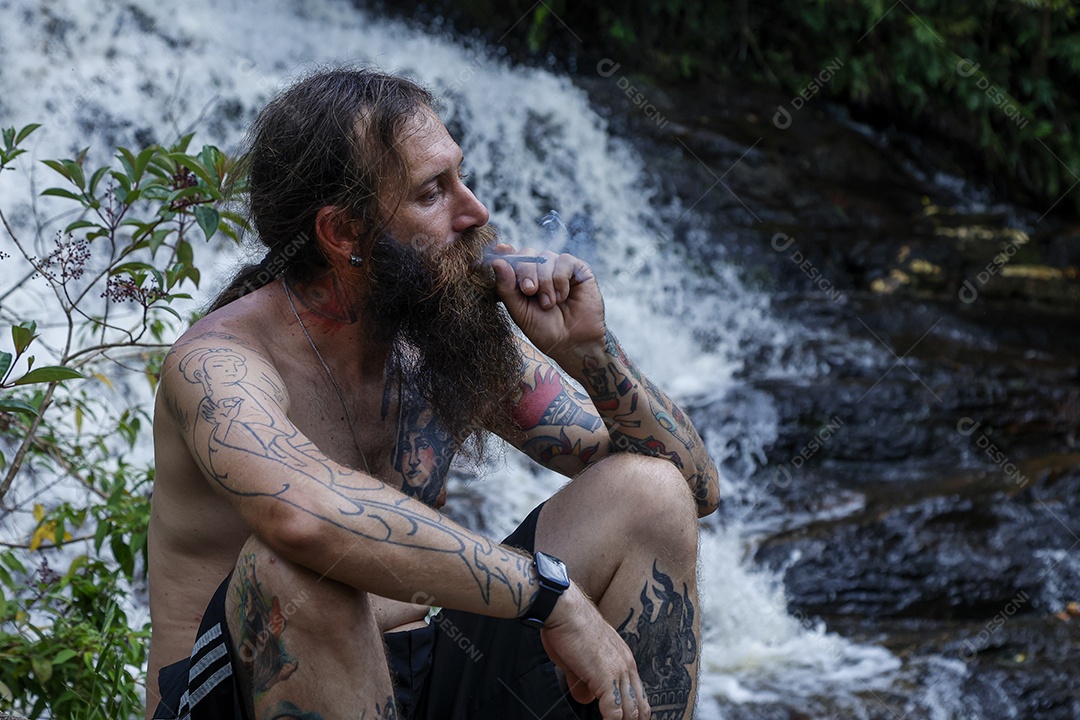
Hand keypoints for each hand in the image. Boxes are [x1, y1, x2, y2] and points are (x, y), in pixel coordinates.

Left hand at [491, 244, 605, 362]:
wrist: (572, 344)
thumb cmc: (545, 330)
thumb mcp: (519, 311)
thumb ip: (506, 288)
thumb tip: (497, 262)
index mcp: (523, 279)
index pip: (512, 257)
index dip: (505, 252)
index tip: (500, 250)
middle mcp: (541, 270)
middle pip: (527, 254)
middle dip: (526, 272)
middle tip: (530, 292)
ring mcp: (559, 268)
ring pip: (546, 256)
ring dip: (545, 282)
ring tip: (549, 303)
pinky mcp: (578, 270)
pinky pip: (565, 260)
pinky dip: (560, 279)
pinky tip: (563, 296)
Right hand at [540, 584, 648, 718]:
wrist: (564, 610)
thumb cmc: (567, 629)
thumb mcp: (577, 660)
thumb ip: (585, 681)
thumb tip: (587, 698)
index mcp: (624, 659)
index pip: (637, 695)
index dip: (632, 713)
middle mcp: (627, 665)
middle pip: (641, 707)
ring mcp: (619, 671)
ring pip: (631, 712)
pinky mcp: (606, 678)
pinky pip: (614, 712)